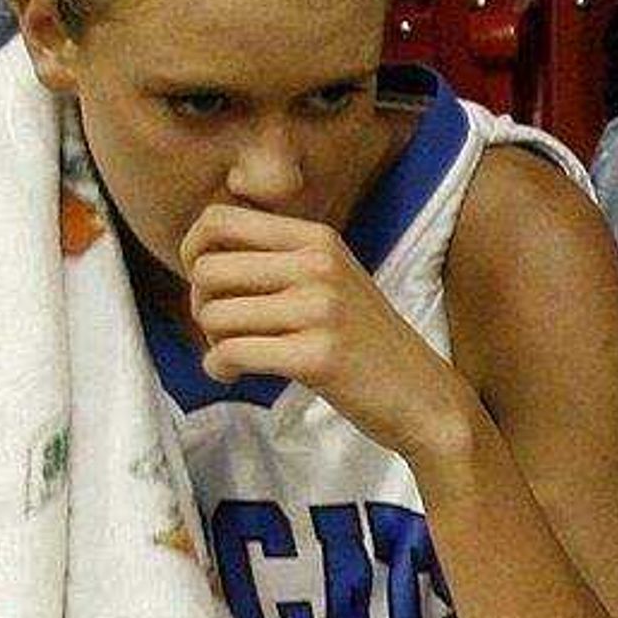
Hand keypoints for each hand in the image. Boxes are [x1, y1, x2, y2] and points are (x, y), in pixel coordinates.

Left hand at [180, 203, 472, 466]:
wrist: (424, 397)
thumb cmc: (365, 343)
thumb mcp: (331, 279)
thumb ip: (278, 258)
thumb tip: (197, 255)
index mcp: (318, 239)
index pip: (219, 220)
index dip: (193, 251)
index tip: (207, 285)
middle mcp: (318, 266)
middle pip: (207, 270)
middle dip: (200, 305)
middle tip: (224, 330)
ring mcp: (320, 311)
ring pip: (213, 314)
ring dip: (211, 342)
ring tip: (236, 354)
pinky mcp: (317, 357)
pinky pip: (231, 353)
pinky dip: (219, 368)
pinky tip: (233, 375)